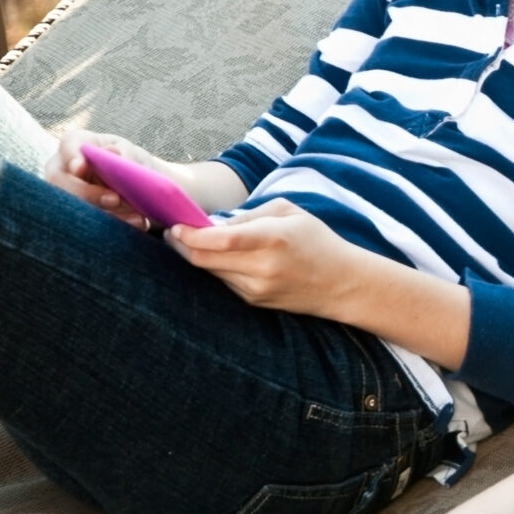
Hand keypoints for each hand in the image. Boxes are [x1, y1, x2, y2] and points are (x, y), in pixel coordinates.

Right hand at [45, 129, 159, 229]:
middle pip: (62, 182)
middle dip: (89, 193)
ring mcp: (62, 193)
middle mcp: (60, 169)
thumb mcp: (130, 152)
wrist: (133, 183)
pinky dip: (113, 226)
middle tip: (116, 199)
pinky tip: (137, 224)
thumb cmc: (126, 159)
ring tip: (137, 217)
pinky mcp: (73, 215)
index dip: (72, 158)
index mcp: (74, 144)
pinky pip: (86, 224)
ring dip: (104, 214)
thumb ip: (124, 153)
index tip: (81, 167)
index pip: (69, 147)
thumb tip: (114, 153)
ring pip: (72, 207)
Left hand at [166, 199, 357, 316]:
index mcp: (273, 239)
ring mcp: (256, 289)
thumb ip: (248, 216)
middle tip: (172, 232)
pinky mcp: (253, 302)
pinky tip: (216, 258)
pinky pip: (223, 282)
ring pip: (209, 272)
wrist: (341, 283)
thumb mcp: (288, 212)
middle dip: (183, 245)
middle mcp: (262, 268)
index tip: (175, 226)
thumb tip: (212, 225)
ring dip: (196, 257)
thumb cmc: (316, 240)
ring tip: (191, 241)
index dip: (192, 234)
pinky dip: (214, 268)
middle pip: (204, 260)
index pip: (221, 240)